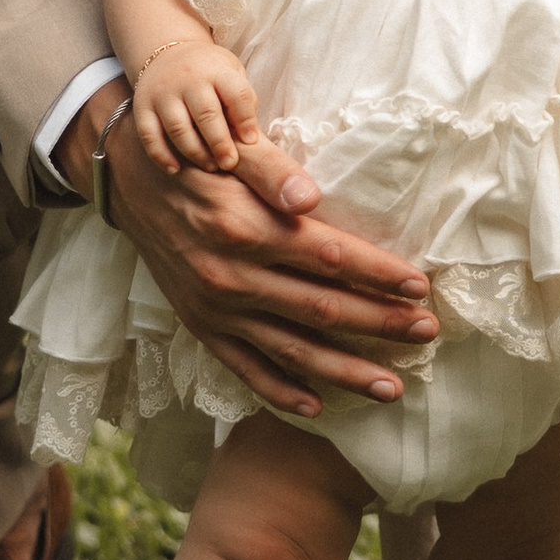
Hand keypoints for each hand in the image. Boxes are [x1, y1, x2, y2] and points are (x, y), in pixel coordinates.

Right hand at [67, 91, 440, 420]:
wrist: (132, 183)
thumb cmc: (198, 160)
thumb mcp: (232, 153)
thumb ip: (273, 173)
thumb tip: (313, 198)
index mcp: (246, 228)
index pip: (328, 256)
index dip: (378, 273)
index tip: (421, 285)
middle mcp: (232, 277)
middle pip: (321, 309)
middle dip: (380, 324)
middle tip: (428, 332)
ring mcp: (216, 309)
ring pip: (292, 351)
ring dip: (346, 372)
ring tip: (394, 387)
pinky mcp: (202, 327)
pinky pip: (246, 369)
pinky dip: (281, 392)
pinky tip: (318, 406)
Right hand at [130, 29, 263, 174]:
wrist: (169, 52)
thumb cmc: (210, 73)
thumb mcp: (231, 73)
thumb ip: (242, 101)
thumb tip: (250, 138)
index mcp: (216, 70)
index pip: (236, 94)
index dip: (246, 120)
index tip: (251, 141)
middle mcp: (188, 80)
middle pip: (206, 114)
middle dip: (220, 143)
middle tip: (230, 163)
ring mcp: (163, 94)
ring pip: (178, 128)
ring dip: (195, 153)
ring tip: (210, 166)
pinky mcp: (143, 107)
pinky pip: (149, 136)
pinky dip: (161, 156)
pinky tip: (175, 169)